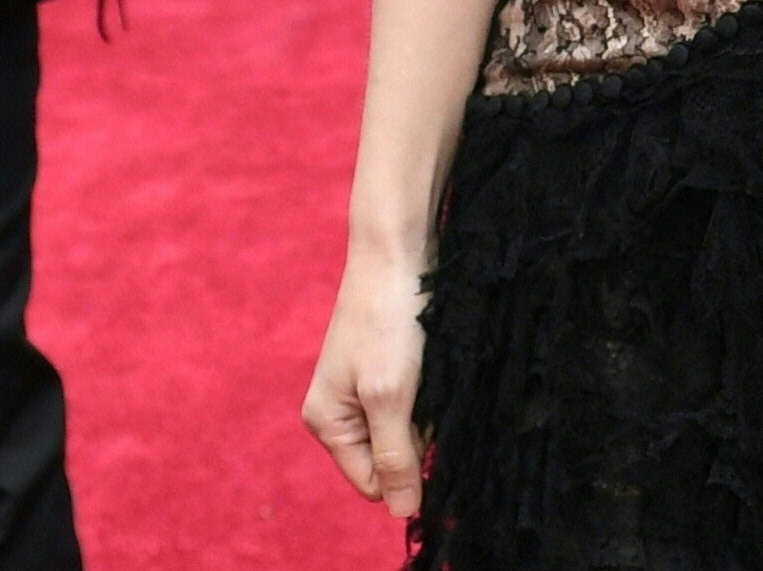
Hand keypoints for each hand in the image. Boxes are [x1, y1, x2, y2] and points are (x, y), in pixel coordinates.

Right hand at [302, 247, 427, 517]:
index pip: (373, 482)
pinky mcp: (389, 367)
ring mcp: (364, 388)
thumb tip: (400, 513)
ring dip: (429, 408)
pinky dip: (432, 387)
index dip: (405, 466)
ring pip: (410, 427)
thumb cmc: (389, 320)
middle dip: (419, 433)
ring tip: (430, 368)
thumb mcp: (391, 395)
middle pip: (393, 455)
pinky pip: (417, 399)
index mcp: (328, 423)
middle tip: (426, 389)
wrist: (398, 249)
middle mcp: (341, 411)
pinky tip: (434, 360)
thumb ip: (395, 456)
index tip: (424, 427)